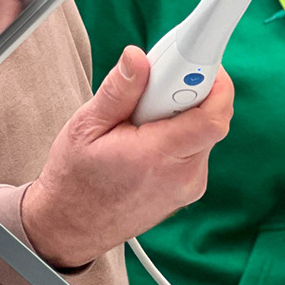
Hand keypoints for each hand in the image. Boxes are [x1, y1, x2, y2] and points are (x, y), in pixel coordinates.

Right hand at [20, 47, 233, 269]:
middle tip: (154, 84)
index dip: (210, 80)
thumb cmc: (74, 179)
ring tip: (141, 118)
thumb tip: (138, 57)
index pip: (212, 115)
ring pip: (205, 130)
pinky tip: (147, 136)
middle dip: (188, 90)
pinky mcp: (189, 188)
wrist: (72, 227)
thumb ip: (119, 91)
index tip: (192, 58)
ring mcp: (189, 185)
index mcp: (157, 157)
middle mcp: (182, 175)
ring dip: (181, 112)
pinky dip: (179, 131)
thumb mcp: (86, 127)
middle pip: (211, 117)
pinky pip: (197, 147)